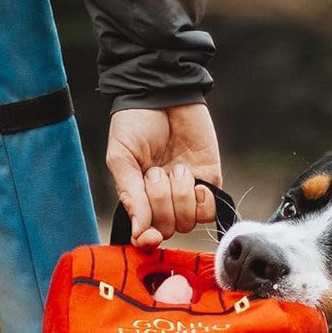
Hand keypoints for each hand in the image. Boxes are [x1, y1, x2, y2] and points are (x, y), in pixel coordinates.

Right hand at [106, 104, 221, 248]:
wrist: (163, 93)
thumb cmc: (135, 123)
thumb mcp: (122, 158)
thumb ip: (130, 195)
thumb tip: (140, 232)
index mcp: (138, 198)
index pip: (144, 235)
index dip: (147, 240)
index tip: (150, 235)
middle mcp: (163, 202)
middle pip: (168, 228)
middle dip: (161, 202)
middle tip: (156, 172)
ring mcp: (187, 195)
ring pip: (188, 222)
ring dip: (181, 195)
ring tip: (175, 168)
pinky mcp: (209, 184)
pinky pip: (210, 211)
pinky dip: (202, 200)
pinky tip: (194, 179)